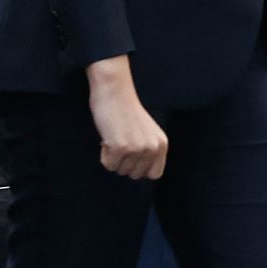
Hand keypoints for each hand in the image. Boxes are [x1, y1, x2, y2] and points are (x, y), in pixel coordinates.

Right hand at [87, 55, 167, 179]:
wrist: (115, 92)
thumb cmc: (127, 112)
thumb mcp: (147, 133)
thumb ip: (149, 151)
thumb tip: (141, 174)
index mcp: (162, 144)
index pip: (154, 174)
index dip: (140, 168)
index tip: (133, 155)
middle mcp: (152, 148)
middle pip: (135, 175)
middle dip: (125, 162)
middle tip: (122, 141)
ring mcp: (137, 148)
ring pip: (120, 170)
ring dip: (114, 157)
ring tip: (116, 136)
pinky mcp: (120, 148)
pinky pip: (108, 165)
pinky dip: (105, 155)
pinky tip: (108, 137)